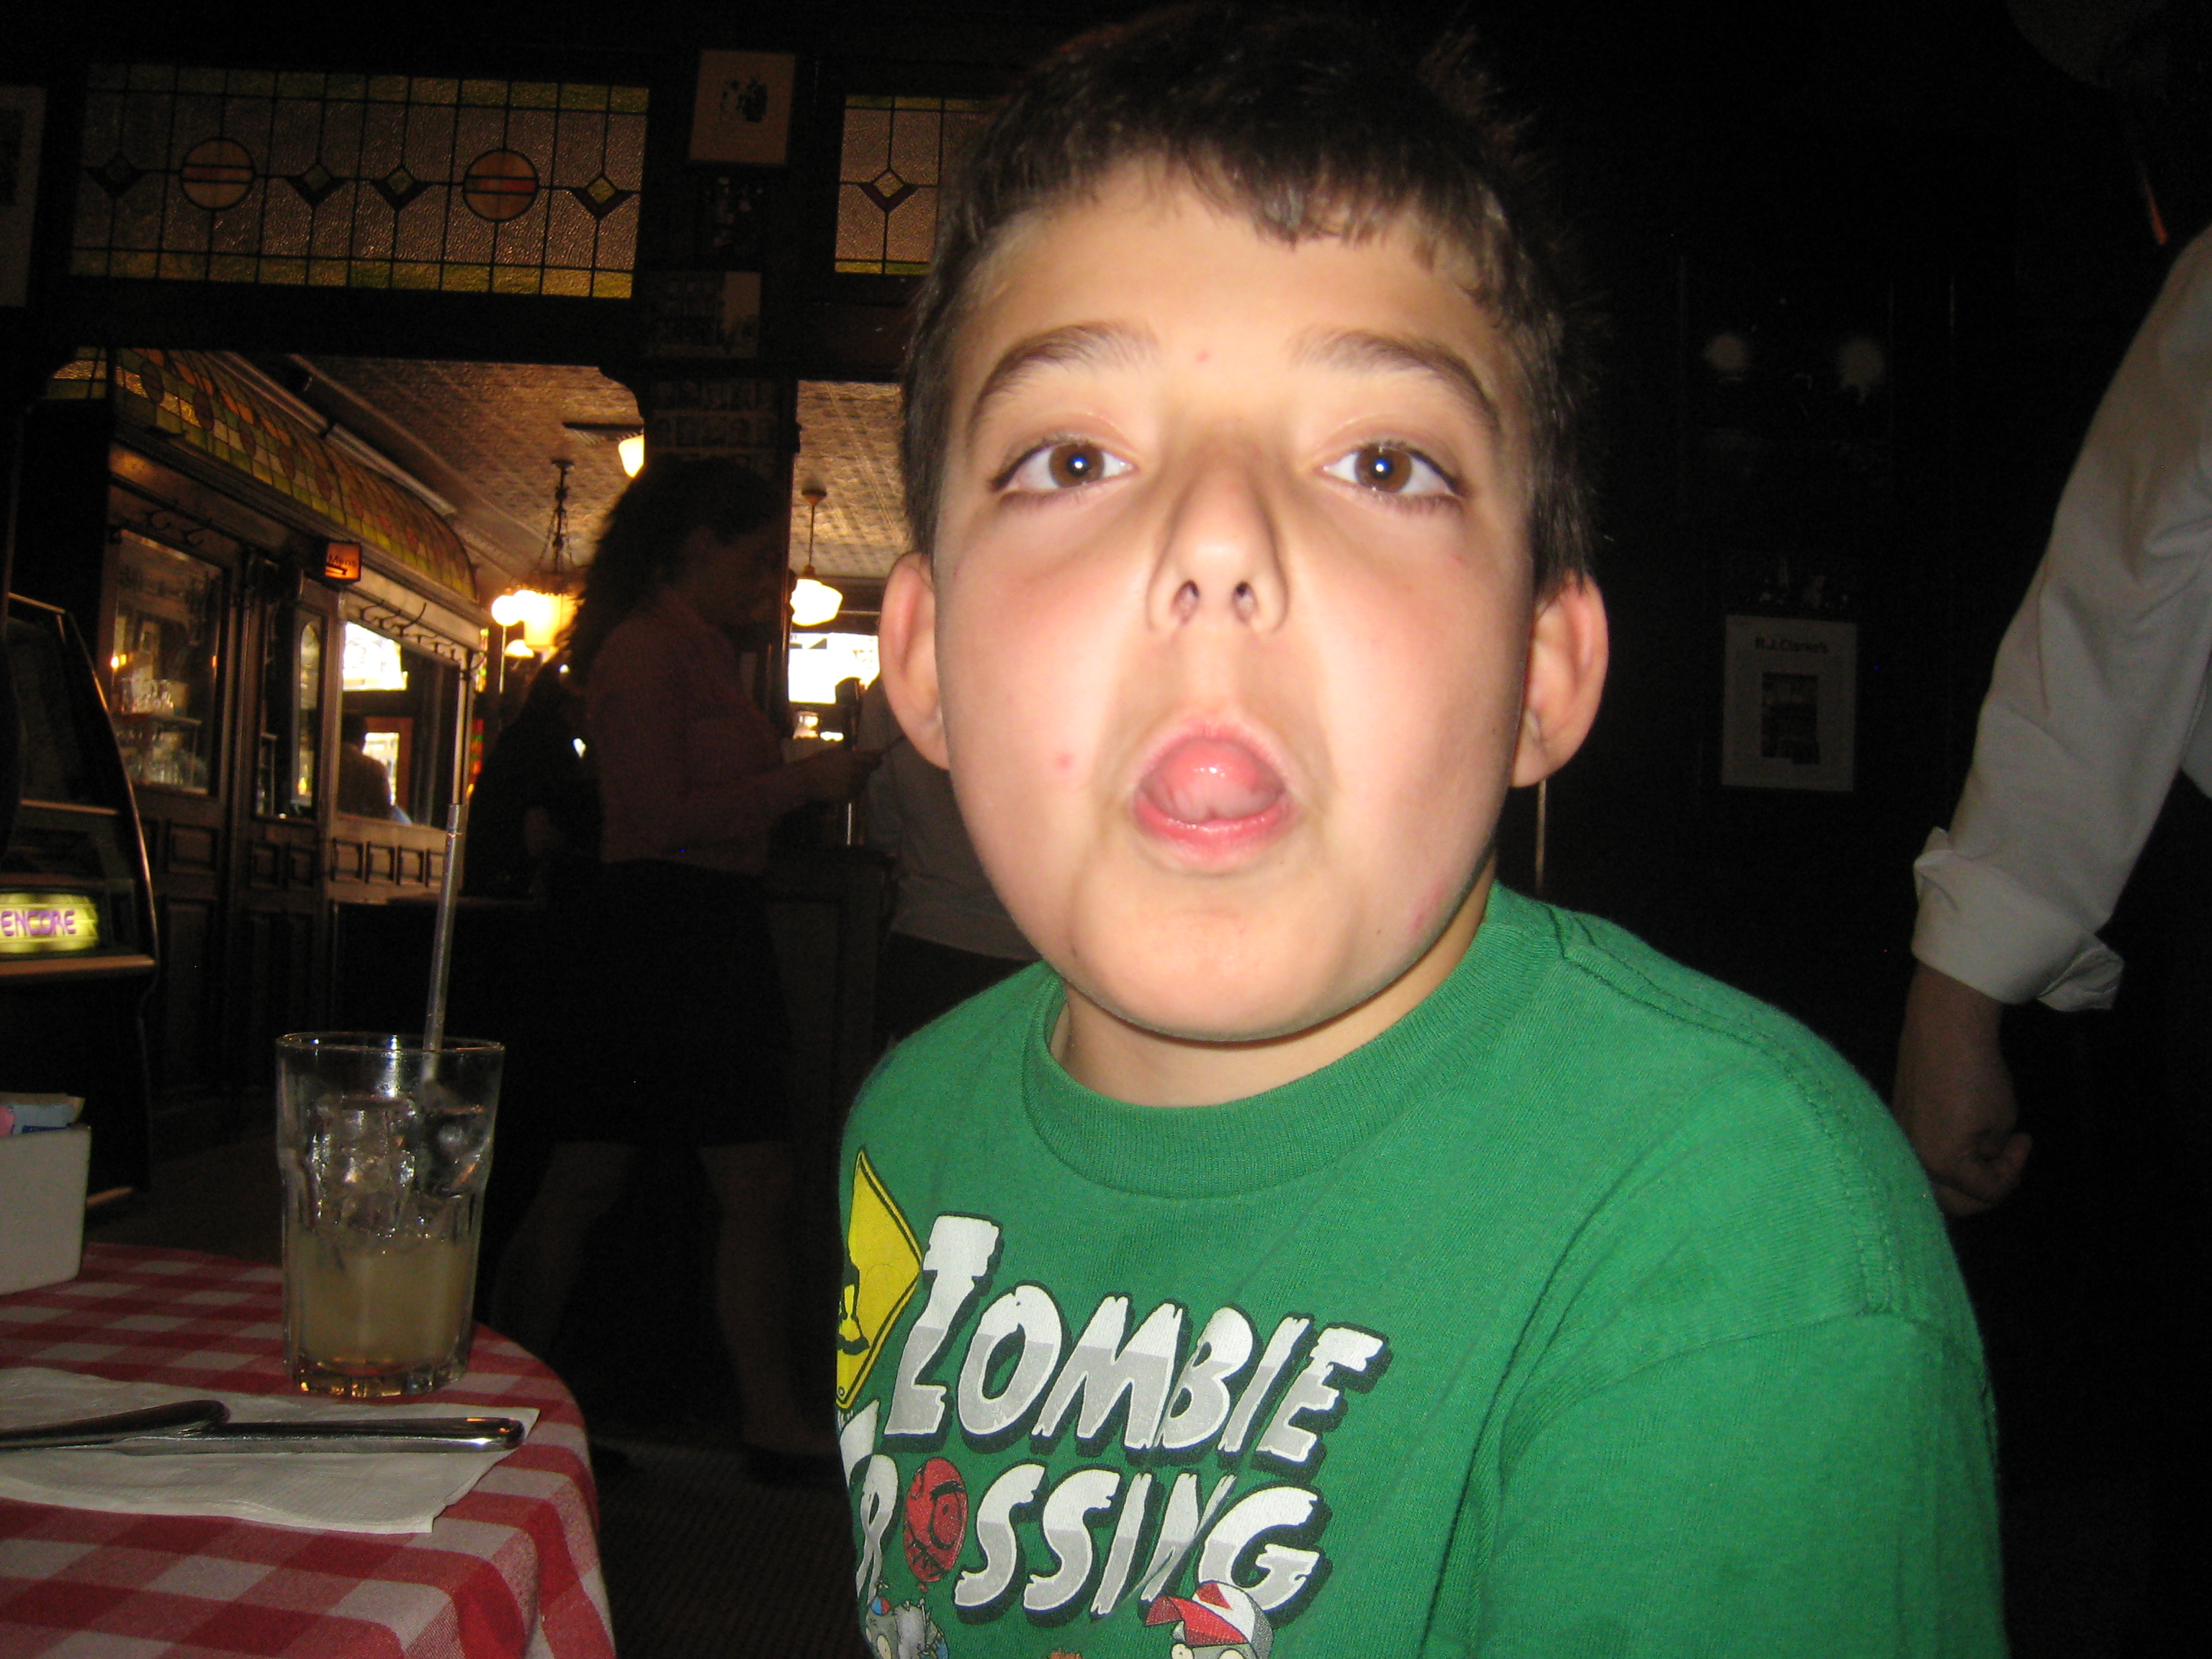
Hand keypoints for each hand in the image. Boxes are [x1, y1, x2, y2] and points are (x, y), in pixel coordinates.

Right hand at [792, 744, 882, 802]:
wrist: (805, 780)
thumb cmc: (818, 762)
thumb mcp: (836, 753)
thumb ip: (856, 754)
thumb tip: (874, 752)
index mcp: (852, 758)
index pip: (873, 759)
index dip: (877, 758)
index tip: (880, 758)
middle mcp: (855, 771)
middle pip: (869, 771)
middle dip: (866, 768)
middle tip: (855, 767)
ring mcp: (852, 785)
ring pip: (863, 782)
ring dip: (859, 778)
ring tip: (844, 776)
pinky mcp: (848, 795)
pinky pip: (856, 791)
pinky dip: (853, 788)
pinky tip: (841, 784)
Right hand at [1891, 962, 2030, 1215]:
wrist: (1942, 1029)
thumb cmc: (1978, 1074)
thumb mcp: (2002, 1119)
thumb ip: (1993, 1152)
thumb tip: (1985, 1156)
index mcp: (1944, 1163)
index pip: (1987, 1191)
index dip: (2014, 1171)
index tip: (2025, 1140)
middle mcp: (1915, 1160)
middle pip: (1955, 1203)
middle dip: (1986, 1187)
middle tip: (2005, 1162)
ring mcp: (1901, 1143)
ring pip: (1934, 1184)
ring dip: (1963, 1180)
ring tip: (1984, 1152)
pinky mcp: (1896, 1125)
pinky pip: (1921, 1158)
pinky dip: (1944, 1159)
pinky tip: (1961, 1136)